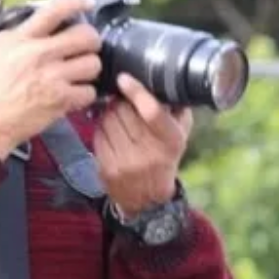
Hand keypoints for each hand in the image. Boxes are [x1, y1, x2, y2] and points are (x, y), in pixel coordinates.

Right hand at [0, 0, 102, 158]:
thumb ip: (17, 30)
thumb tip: (41, 18)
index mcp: (23, 38)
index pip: (54, 11)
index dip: (76, 1)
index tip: (88, 1)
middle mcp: (40, 54)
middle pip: (86, 36)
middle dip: (91, 40)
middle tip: (85, 47)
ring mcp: (52, 78)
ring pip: (93, 64)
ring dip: (89, 68)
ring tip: (79, 72)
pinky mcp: (61, 100)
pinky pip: (89, 91)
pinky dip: (84, 93)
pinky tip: (74, 93)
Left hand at [94, 73, 193, 215]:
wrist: (149, 199)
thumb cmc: (164, 158)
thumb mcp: (180, 135)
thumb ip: (177, 109)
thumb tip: (165, 82)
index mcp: (171, 141)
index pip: (152, 111)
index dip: (136, 92)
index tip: (125, 78)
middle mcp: (149, 153)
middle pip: (124, 112)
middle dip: (121, 100)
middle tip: (123, 99)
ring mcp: (126, 163)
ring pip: (108, 121)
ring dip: (109, 112)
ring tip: (118, 115)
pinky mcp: (108, 169)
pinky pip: (98, 135)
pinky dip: (101, 127)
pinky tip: (111, 130)